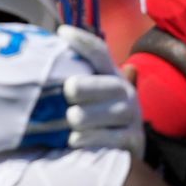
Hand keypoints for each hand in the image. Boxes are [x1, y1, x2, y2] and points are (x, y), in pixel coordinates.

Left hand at [56, 37, 141, 152]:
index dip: (80, 41)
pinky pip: (91, 138)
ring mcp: (131, 116)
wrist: (129, 153)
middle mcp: (125, 92)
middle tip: (69, 104)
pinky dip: (79, 141)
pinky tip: (78, 141)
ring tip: (76, 128)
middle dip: (66, 97)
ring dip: (72, 124)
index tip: (61, 32)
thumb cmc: (101, 120)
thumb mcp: (96, 96)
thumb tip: (53, 49)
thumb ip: (80, 76)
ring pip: (80, 116)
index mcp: (114, 77)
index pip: (99, 52)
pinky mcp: (131, 139)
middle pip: (77, 86)